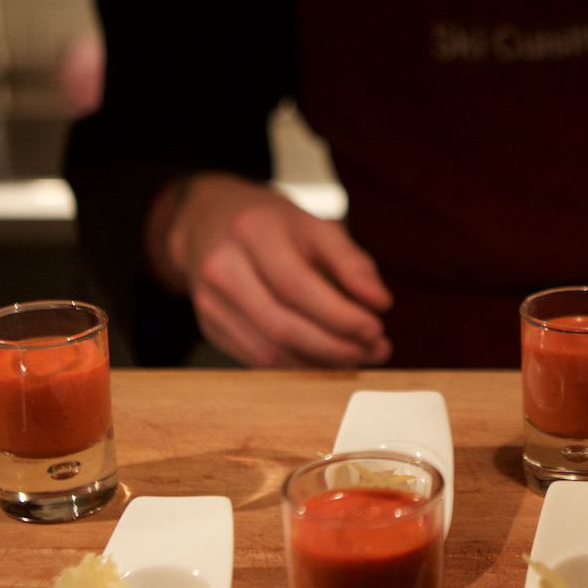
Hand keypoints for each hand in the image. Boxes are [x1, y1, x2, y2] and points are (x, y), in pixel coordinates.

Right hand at [150, 172, 392, 367]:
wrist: (208, 222)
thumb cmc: (269, 223)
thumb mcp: (315, 225)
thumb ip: (351, 262)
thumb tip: (380, 302)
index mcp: (252, 232)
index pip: (297, 286)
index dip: (340, 316)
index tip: (376, 330)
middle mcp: (222, 268)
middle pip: (282, 326)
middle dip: (335, 347)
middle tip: (374, 350)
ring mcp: (210, 302)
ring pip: (269, 352)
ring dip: (320, 363)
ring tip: (357, 356)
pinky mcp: (211, 327)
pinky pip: (258, 360)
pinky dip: (298, 366)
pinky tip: (326, 359)